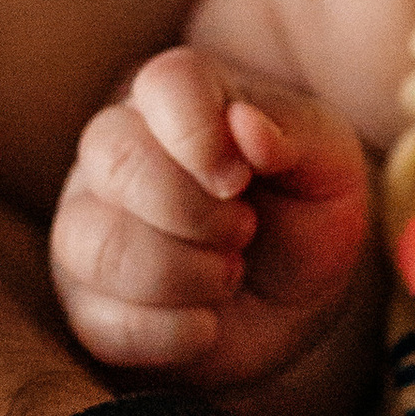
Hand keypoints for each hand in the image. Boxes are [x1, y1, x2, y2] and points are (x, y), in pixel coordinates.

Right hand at [50, 45, 375, 415]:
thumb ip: (296, 133)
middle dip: (194, 211)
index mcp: (179, 98)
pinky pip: (100, 320)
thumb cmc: (307, 212)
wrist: (296, 302)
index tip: (241, 178)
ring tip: (228, 275)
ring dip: (183, 274)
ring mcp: (88, 225)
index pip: (166, 82)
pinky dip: (171, 332)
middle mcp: (116, 151)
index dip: (200, 132)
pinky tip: (206, 324)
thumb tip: (246, 124)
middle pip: (114, 158)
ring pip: (94, 243)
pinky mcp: (85, 302)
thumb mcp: (329, 165)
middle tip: (244, 231)